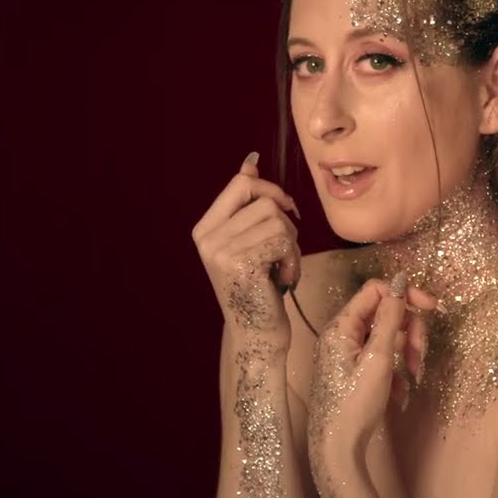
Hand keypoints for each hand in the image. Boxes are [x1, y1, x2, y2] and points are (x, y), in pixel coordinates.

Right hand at [191, 151, 301, 346]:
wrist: (256, 334)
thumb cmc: (258, 288)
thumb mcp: (247, 242)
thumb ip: (246, 206)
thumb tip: (250, 162)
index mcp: (205, 229)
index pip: (240, 183)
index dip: (269, 190)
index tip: (283, 209)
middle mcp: (208, 239)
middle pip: (264, 200)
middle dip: (285, 221)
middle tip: (285, 246)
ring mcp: (222, 252)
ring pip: (277, 220)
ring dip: (291, 244)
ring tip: (282, 266)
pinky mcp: (242, 265)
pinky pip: (282, 240)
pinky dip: (292, 259)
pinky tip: (284, 278)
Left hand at [308, 274, 435, 477]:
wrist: (338, 449)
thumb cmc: (355, 403)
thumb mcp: (378, 358)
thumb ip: (391, 318)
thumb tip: (400, 281)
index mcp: (342, 326)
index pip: (376, 290)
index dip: (405, 294)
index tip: (433, 308)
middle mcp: (343, 335)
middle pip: (385, 314)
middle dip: (409, 331)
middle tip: (419, 355)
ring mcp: (348, 355)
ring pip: (388, 338)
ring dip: (407, 353)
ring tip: (412, 376)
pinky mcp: (356, 373)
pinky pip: (383, 359)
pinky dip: (396, 371)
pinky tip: (400, 393)